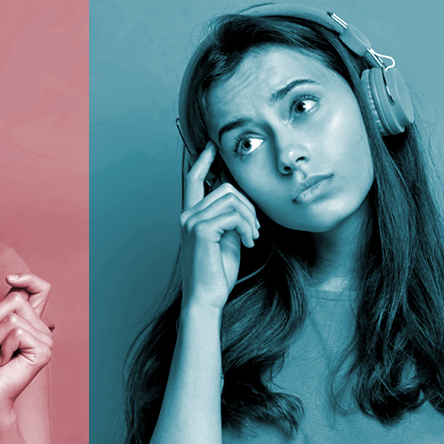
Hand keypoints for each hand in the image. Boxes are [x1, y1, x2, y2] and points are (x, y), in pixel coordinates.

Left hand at [0, 273, 53, 418]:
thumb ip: (3, 309)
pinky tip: (4, 362)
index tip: (9, 278)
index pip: (40, 289)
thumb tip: (16, 287)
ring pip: (13, 317)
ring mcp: (45, 340)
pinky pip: (17, 332)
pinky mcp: (43, 351)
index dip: (28, 278)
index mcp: (30, 322)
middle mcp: (41, 329)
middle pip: (17, 299)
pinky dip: (3, 346)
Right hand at [179, 144, 257, 314]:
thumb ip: (230, 217)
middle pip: (225, 187)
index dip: (203, 159)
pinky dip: (247, 227)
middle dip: (248, 205)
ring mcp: (191, 221)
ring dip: (250, 218)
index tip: (213, 145)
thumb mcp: (227, 239)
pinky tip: (248, 243)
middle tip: (255, 229)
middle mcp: (187, 215)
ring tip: (253, 238)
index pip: (194, 178)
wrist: (207, 298)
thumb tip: (241, 198)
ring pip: (232, 198)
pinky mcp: (201, 230)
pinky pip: (234, 214)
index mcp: (191, 215)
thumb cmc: (217, 273)